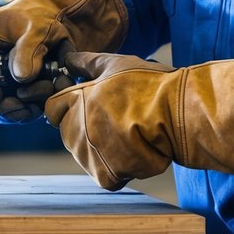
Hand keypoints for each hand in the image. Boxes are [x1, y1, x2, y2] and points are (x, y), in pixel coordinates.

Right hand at [0, 0, 127, 123]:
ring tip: (25, 95)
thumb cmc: (37, 16)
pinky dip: (20, 112)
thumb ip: (27, 49)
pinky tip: (32, 104)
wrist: (56, 19)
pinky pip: (5, 112)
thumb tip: (21, 77)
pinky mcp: (3, 92)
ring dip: (6, 108)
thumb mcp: (35, 26)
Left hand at [46, 51, 233, 190]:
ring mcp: (91, 154)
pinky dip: (117, 169)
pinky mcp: (106, 175)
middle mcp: (78, 128)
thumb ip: (88, 62)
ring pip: (84, 155)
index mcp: (77, 100)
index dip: (67, 107)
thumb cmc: (152, 86)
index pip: (52, 109)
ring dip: (100, 149)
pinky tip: (135, 153)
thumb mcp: (118, 64)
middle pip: (66, 133)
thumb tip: (68, 58)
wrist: (181, 115)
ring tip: (128, 136)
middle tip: (115, 122)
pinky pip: (104, 174)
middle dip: (84, 128)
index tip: (86, 107)